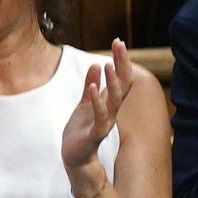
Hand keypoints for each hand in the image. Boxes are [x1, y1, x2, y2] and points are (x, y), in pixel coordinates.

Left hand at [60, 40, 131, 192]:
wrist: (74, 156)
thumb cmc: (80, 130)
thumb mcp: (83, 103)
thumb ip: (90, 85)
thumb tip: (96, 63)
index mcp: (108, 102)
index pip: (120, 78)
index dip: (121, 60)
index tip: (118, 41)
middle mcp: (111, 111)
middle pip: (122, 85)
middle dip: (121, 64)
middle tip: (119, 44)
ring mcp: (105, 122)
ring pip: (114, 100)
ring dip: (112, 82)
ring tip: (108, 64)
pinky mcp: (94, 134)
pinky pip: (99, 117)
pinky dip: (97, 103)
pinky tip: (93, 89)